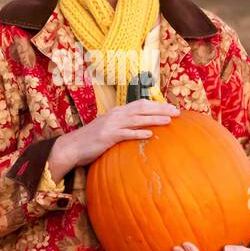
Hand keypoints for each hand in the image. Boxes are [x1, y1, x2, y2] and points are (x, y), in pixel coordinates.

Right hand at [49, 99, 180, 179]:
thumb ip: (123, 126)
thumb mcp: (109, 129)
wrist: (72, 147)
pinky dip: (138, 133)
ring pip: (137, 119)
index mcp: (117, 112)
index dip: (157, 105)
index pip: (140, 104)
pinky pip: (126, 134)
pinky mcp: (107, 137)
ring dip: (154, 119)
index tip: (171, 108)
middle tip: (177, 112)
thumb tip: (141, 128)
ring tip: (169, 121)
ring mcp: (111, 125)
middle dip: (160, 109)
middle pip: (142, 108)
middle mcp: (115, 115)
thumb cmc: (92, 140)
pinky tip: (149, 134)